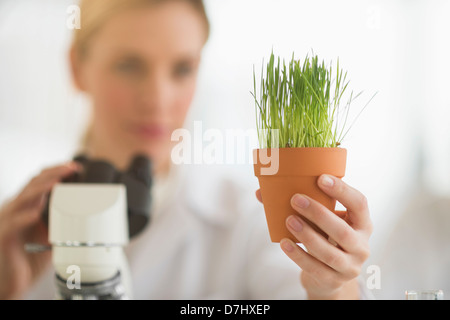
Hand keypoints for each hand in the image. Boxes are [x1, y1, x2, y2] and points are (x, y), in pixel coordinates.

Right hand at [0, 161, 80, 298]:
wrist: (13, 280)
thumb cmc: (30, 257)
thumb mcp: (53, 235)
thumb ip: (65, 224)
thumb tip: (91, 217)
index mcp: (29, 206)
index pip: (40, 181)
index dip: (56, 171)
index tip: (75, 167)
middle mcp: (18, 209)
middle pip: (33, 183)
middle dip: (53, 173)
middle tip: (71, 168)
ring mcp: (9, 221)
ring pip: (23, 198)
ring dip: (41, 188)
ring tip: (56, 182)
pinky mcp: (4, 237)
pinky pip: (13, 224)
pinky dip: (25, 218)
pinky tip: (36, 214)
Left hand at [255, 174, 371, 299]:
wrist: (329, 276)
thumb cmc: (324, 238)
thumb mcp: (323, 221)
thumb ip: (302, 205)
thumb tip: (261, 192)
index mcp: (362, 224)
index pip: (359, 203)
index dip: (342, 191)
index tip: (321, 178)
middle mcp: (361, 246)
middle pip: (342, 231)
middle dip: (318, 214)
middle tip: (296, 199)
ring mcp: (349, 267)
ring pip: (329, 252)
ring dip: (307, 235)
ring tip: (289, 220)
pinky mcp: (333, 281)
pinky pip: (315, 268)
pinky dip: (298, 255)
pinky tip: (285, 243)